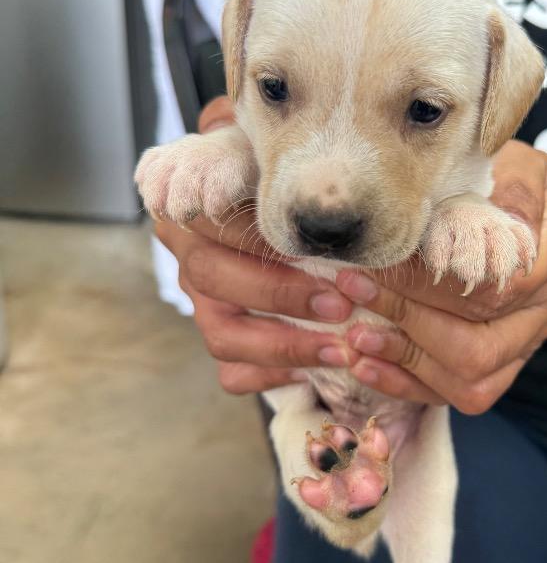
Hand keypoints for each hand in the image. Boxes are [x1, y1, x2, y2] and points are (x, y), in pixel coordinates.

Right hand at [156, 213, 360, 392]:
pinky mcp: (220, 342)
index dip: (259, 237)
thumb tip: (338, 201)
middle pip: (211, 278)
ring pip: (221, 337)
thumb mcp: (291, 186)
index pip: (213, 219)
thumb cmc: (298, 200)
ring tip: (338, 350)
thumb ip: (298, 194)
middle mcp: (191, 258)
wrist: (297, 233)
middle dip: (278, 295)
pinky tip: (316, 369)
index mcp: (200, 212)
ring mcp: (202, 305)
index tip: (314, 248)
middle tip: (338, 305)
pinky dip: (274, 376)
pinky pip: (234, 374)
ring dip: (284, 347)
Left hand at [335, 142, 546, 411]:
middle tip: (352, 293)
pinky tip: (365, 364)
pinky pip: (457, 394)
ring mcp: (523, 346)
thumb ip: (511, 188)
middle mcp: (544, 312)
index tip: (375, 264)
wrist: (540, 218)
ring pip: (471, 382)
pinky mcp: (499, 366)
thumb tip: (497, 215)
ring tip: (354, 337)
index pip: (492, 289)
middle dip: (408, 322)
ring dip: (406, 362)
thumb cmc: (517, 184)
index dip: (429, 284)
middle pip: (480, 347)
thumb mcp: (522, 166)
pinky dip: (407, 384)